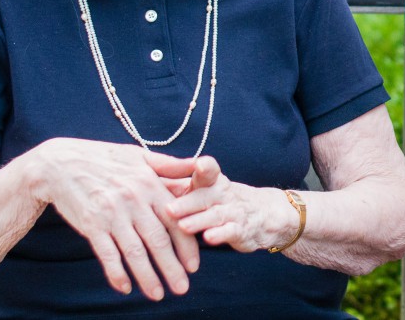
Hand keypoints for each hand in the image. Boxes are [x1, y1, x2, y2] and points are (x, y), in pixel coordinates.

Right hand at [33, 139, 199, 300]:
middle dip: (172, 267)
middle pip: (157, 240)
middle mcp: (133, 200)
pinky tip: (125, 288)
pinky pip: (107, 254)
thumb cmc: (104, 158)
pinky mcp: (91, 224)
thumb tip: (200, 164)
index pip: (175, 220)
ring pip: (134, 251)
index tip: (194, 266)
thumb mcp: (139, 156)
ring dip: (147, 276)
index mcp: (149, 184)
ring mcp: (111, 214)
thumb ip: (170, 165)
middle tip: (182, 288)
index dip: (186, 245)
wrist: (60, 164)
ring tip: (158, 295)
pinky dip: (116, 273)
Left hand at [148, 154, 296, 251]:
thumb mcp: (202, 188)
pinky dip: (221, 234)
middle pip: (205, 195)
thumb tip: (141, 176)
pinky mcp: (241, 229)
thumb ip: (176, 182)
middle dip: (187, 202)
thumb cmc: (220, 199)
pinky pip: (231, 231)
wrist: (262, 214)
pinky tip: (210, 238)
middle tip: (169, 208)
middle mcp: (223, 192)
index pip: (209, 170)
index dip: (204, 167)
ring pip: (215, 214)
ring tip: (183, 226)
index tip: (198, 164)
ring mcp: (233, 210)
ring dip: (199, 220)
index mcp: (212, 180)